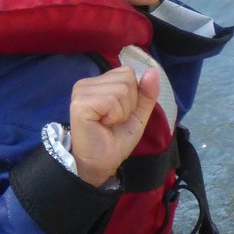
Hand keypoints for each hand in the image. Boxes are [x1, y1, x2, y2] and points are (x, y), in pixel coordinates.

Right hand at [68, 65, 159, 186]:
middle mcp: (86, 83)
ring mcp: (81, 92)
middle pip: (126, 78)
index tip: (120, 113)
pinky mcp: (80, 104)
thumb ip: (146, 93)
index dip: (132, 95)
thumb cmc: (116, 140)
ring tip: (108, 123)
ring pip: (121, 89)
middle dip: (128, 103)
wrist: (102, 163)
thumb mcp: (137, 114)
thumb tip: (153, 70)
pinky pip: (112, 100)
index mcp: (97, 83)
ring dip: (122, 111)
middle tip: (114, 120)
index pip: (127, 72)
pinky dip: (115, 115)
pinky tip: (103, 124)